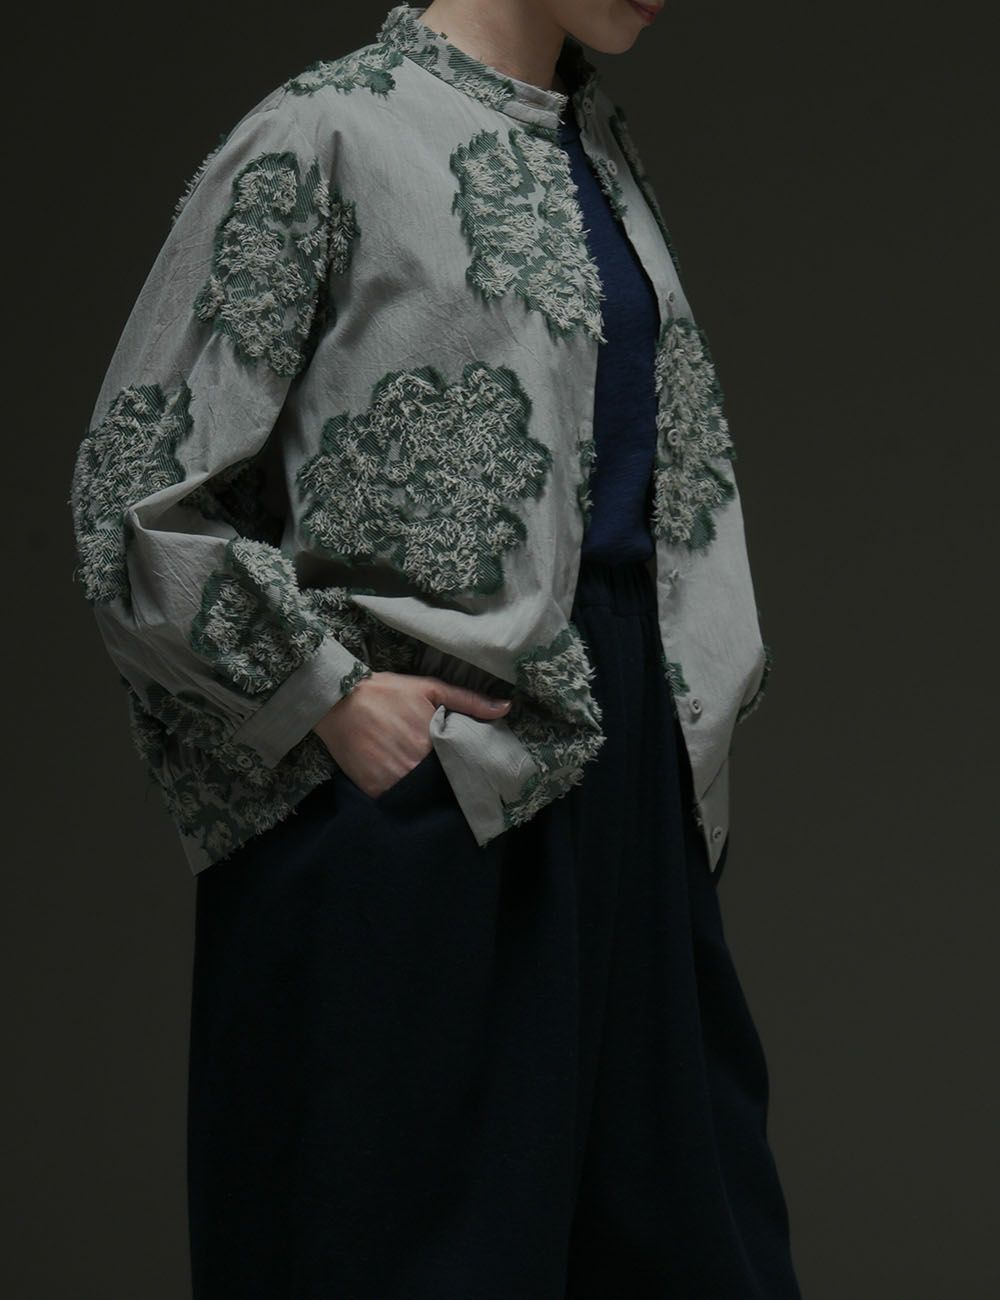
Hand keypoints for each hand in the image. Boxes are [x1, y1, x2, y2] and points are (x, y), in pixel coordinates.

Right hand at [311, 671, 512, 798]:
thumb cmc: (385, 692)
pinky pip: (398, 803)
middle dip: (450, 783)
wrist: (336, 701)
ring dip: (429, 794)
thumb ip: (468, 701)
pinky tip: (408, 791)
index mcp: (434, 742)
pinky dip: (405, 800)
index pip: (462, 766)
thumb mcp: (430, 688)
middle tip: (456, 781)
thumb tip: (506, 708)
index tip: (475, 772)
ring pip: (422, 797)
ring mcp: (395, 782)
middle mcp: (416, 766)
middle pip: (444, 784)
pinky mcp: (376, 792)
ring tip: (434, 789)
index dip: (469, 770)